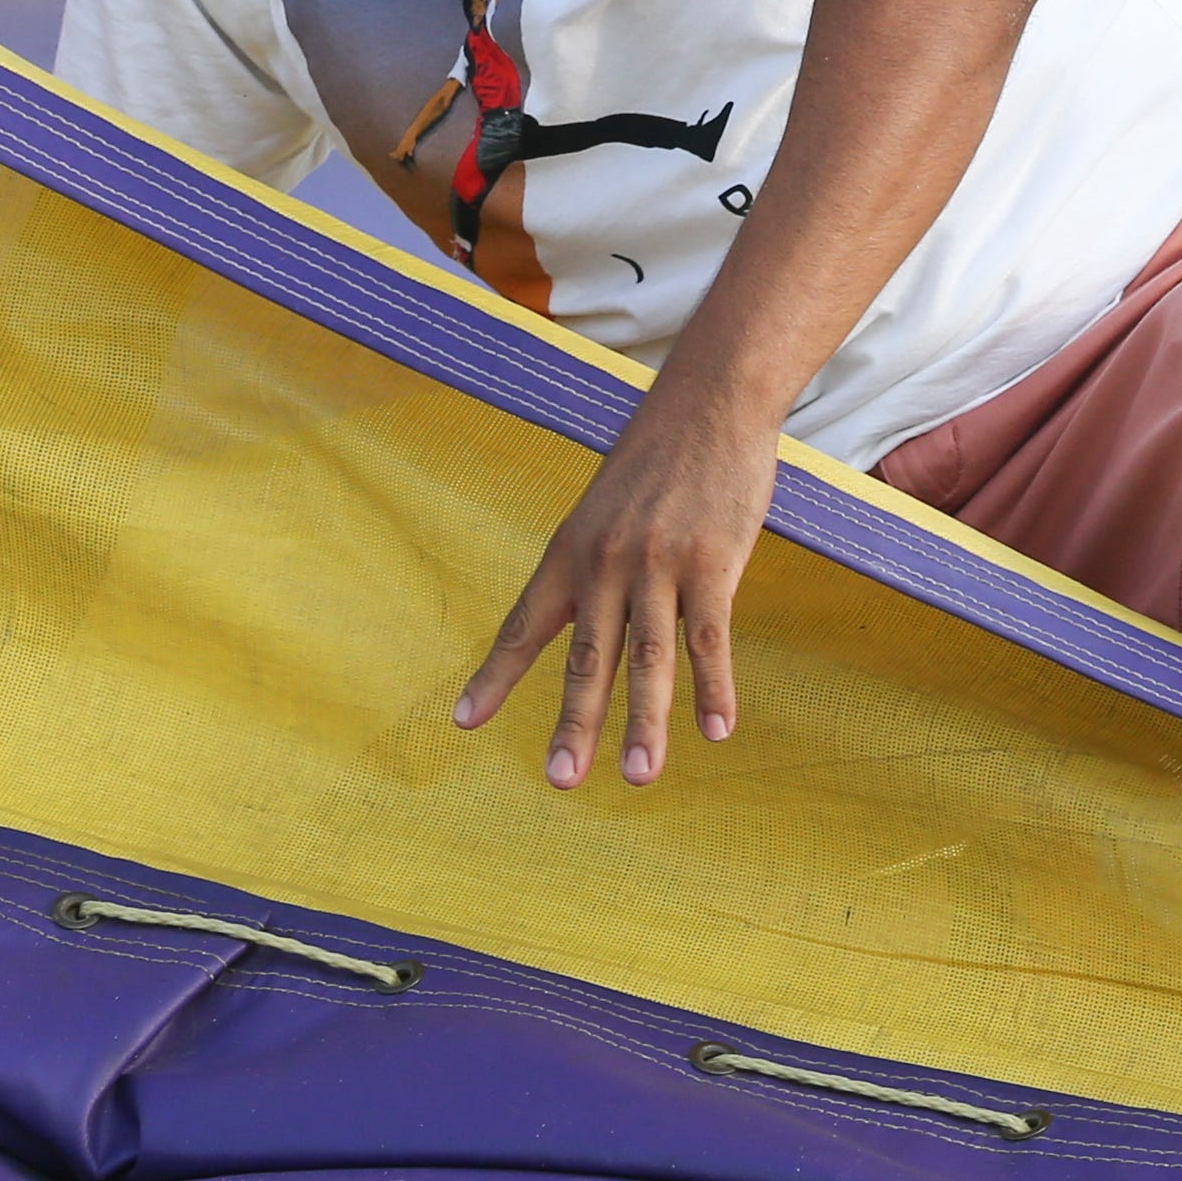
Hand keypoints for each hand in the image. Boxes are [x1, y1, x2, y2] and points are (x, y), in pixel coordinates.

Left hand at [455, 386, 778, 787]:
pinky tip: (716, 729)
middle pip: (587, 657)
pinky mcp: (712, 561)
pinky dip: (714, 688)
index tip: (464, 721)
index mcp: (570, 551)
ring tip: (639, 777)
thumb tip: (596, 627)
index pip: (524, 625)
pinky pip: (710, 636)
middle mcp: (606, 562)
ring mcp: (659, 563)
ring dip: (644, 722)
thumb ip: (596, 567)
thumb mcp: (605, 507)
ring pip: (648, 658)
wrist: (709, 400)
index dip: (494, 676)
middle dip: (575, 724)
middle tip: (560, 780)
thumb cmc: (659, 457)